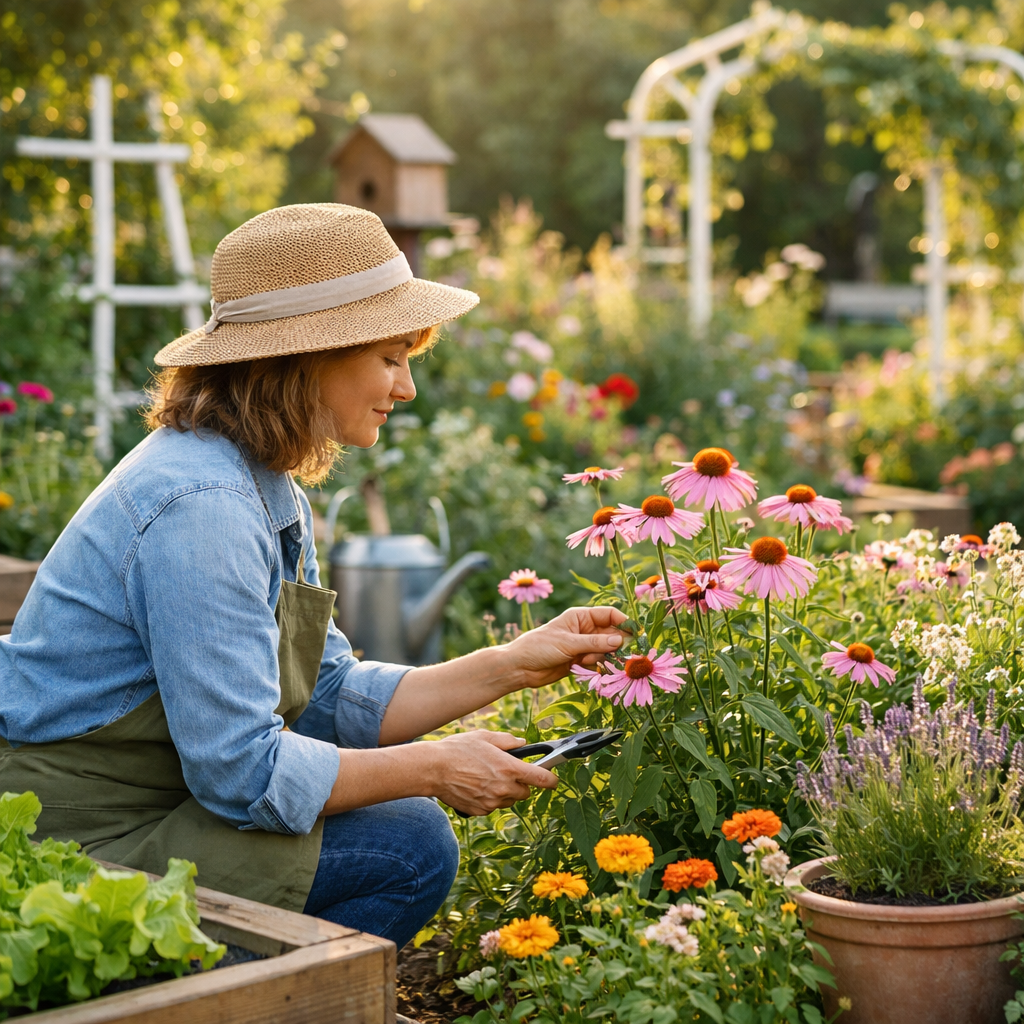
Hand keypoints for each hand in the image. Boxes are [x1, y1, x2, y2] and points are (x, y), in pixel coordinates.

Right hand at [428, 730, 557, 815]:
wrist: (433, 769)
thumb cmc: (458, 749)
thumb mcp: (485, 737)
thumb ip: (507, 741)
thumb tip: (522, 744)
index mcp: (509, 768)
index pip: (542, 779)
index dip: (551, 780)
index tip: (553, 779)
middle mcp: (503, 788)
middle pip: (526, 792)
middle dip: (521, 784)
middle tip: (506, 772)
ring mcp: (491, 802)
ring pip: (509, 801)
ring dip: (505, 793)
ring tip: (487, 778)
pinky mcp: (480, 811)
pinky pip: (493, 807)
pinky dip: (489, 799)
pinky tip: (476, 786)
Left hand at [505, 606, 628, 687]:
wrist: (520, 668)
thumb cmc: (539, 647)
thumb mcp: (568, 643)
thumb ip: (595, 643)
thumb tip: (621, 640)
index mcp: (580, 616)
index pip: (609, 614)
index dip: (624, 622)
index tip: (637, 634)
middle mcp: (585, 630)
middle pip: (612, 634)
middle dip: (618, 644)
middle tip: (625, 655)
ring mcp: (584, 646)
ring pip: (607, 651)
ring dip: (605, 658)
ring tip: (587, 662)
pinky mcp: (581, 662)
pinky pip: (599, 663)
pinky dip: (599, 668)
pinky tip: (588, 669)